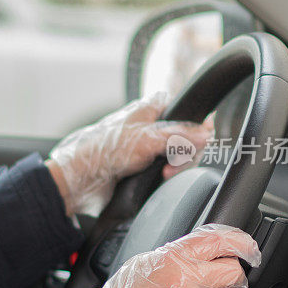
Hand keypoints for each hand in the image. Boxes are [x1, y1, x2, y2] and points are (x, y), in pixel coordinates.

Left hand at [46, 93, 212, 215]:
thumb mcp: (146, 139)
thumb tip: (206, 133)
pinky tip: (159, 178)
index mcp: (151, 109)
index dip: (196, 125)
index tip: (198, 140)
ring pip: (179, 156)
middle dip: (185, 152)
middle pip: (187, 137)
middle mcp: (151, 126)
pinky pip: (167, 170)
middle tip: (172, 163)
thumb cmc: (105, 151)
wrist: (81, 178)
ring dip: (176, 166)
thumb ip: (179, 136)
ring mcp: (149, 147)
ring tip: (163, 173)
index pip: (186, 110)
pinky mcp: (145, 167)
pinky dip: (167, 175)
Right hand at [49, 224, 260, 287]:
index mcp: (172, 258)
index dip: (242, 242)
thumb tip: (200, 253)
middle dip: (232, 276)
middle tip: (222, 280)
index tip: (249, 249)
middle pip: (234, 271)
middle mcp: (187, 281)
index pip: (219, 240)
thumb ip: (175, 256)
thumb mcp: (143, 264)